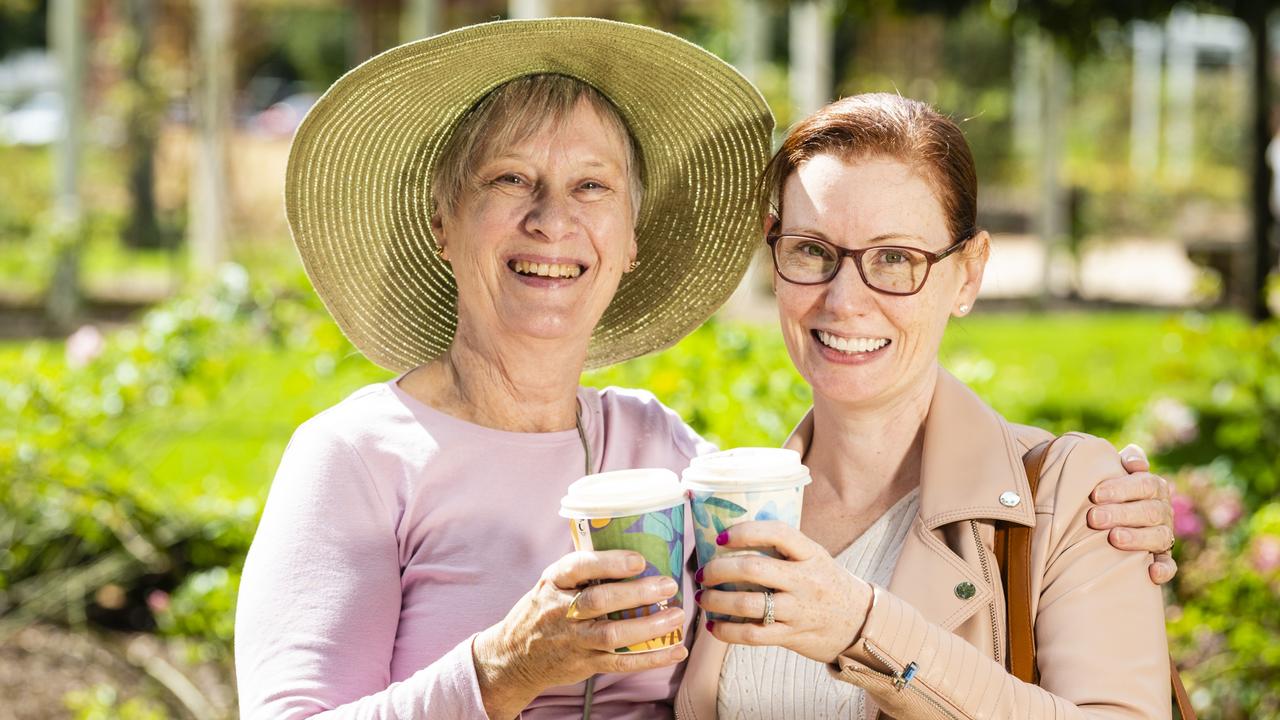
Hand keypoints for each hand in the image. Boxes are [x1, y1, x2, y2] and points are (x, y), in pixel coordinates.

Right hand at [473, 550, 687, 719]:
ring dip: (649, 627)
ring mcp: (572, 640)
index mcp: (553, 582)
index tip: (639, 560)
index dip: (609, 563)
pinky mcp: (584, 664)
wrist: (514, 656)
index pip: (578, 567)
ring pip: (612, 635)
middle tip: (668, 584)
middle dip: (636, 593)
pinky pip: (620, 662)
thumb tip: (634, 543)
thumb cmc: (544, 610)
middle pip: (599, 602)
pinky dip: (651, 658)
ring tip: (677, 615)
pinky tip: (675, 650)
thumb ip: (584, 569)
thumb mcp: (552, 583)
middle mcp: (560, 611)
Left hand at [696, 521, 870, 664]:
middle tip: (702, 572)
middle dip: (719, 570)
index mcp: (811, 553)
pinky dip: (727, 631)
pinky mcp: (791, 635)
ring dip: (716, 601)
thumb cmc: (827, 583)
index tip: (721, 537)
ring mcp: (798, 610)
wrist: (859, 623)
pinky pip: (752, 635)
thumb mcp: (815, 558)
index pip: (777, 533)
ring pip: (747, 604)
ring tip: (702, 597)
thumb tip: (733, 537)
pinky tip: (713, 627)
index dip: (745, 532)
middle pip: (754, 569)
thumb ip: (784, 549)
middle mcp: (805, 580)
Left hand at [1088, 443, 1177, 584]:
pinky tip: (1152, 573)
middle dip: (1122, 514)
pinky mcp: (1161, 558)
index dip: (1122, 488)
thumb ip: (1121, 461)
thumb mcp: (1111, 471)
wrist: (1106, 517)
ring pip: (1159, 537)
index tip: (1095, 494)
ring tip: (1114, 538)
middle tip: (1094, 518)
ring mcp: (1163, 535)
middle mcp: (1162, 510)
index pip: (1146, 484)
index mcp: (1153, 487)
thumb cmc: (1106, 490)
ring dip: (1138, 538)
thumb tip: (1135, 463)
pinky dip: (1164, 569)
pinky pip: (1168, 565)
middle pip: (1150, 511)